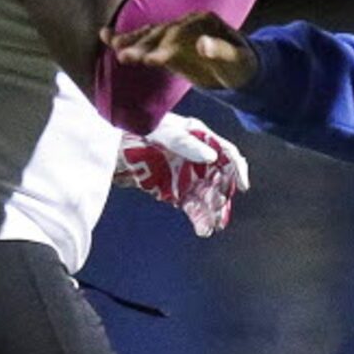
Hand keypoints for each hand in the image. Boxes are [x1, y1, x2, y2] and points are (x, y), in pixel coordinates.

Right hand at [104, 12, 257, 90]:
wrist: (241, 68)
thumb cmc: (242, 66)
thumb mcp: (238, 60)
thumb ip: (221, 52)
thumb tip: (202, 43)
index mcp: (204, 21)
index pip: (180, 33)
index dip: (166, 46)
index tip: (152, 60)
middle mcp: (187, 22)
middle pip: (161, 32)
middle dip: (142, 44)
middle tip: (124, 56)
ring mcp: (175, 31)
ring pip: (149, 34)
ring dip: (129, 40)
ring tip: (109, 44)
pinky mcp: (168, 44)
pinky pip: (145, 40)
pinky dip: (127, 39)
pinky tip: (105, 36)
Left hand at [115, 112, 250, 237]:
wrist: (110, 138)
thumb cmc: (139, 124)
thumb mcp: (163, 131)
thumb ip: (186, 143)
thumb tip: (211, 157)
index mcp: (199, 138)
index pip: (227, 153)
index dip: (238, 169)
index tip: (243, 187)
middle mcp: (196, 157)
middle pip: (218, 179)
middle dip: (222, 197)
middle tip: (221, 215)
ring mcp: (184, 173)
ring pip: (205, 194)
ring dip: (211, 211)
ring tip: (211, 228)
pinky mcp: (171, 187)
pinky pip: (188, 203)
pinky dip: (196, 216)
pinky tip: (202, 229)